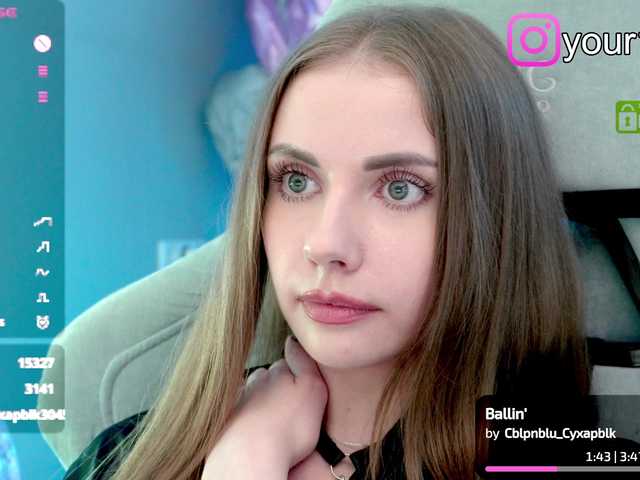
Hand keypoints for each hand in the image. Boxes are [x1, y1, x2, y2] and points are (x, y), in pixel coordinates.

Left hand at [202, 335, 328, 476]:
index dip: (297, 370)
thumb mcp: (312, 390)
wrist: (250, 457)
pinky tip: (253, 426)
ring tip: (272, 416)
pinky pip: (239, 413)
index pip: (288, 361)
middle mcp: (255, 382)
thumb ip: (304, 362)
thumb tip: (292, 340)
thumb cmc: (288, 428)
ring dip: (260, 400)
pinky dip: (246, 417)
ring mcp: (239, 401)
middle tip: (289, 402)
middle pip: (268, 376)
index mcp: (276, 373)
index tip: (304, 382)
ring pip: (252, 393)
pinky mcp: (227, 421)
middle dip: (277, 384)